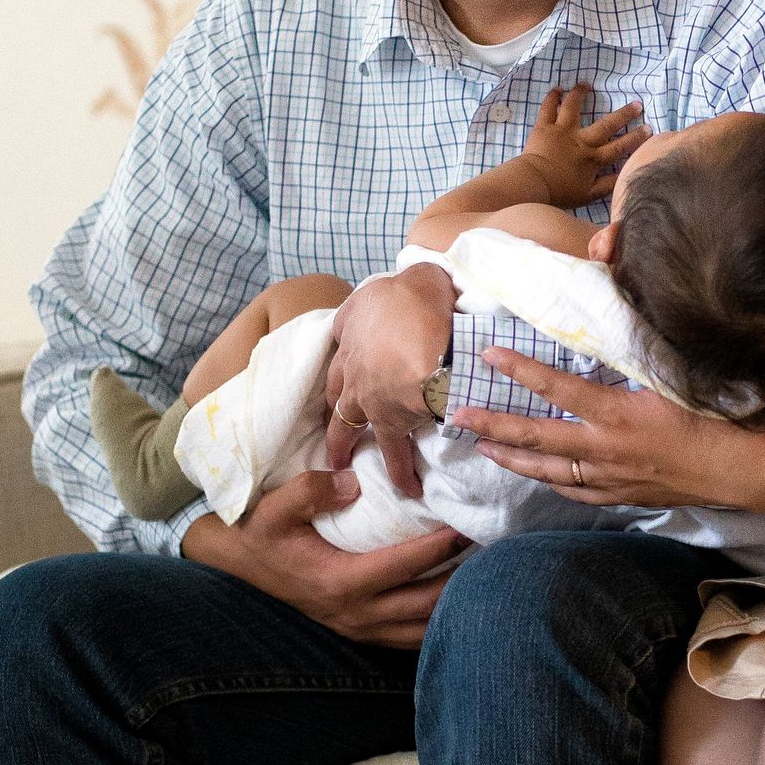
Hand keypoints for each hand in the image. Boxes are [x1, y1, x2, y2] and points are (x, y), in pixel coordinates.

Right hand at [182, 470, 466, 646]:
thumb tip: (351, 482)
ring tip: (488, 579)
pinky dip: (438, 623)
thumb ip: (309, 491)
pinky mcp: (363, 633)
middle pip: (425, 605)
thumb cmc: (263, 532)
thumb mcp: (276, 507)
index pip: (403, 567)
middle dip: (463, 581)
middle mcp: (356, 614)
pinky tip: (462, 603)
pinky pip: (411, 638)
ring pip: (423, 629)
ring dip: (456, 607)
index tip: (468, 528)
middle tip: (495, 553)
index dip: (439, 549)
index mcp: (340, 582)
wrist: (242, 564)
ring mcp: (360, 629)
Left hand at [323, 270, 456, 489]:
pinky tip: (406, 488)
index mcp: (355, 324)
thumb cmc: (420, 299)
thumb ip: (420, 281)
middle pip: (335, 387)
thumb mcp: (420, 276)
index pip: (343, 336)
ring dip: (344, 446)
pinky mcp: (389, 423)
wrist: (425, 336)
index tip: (349, 355)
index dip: (347, 345)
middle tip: (333, 414)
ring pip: (346, 426)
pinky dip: (399, 473)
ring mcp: (366, 397)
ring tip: (343, 464)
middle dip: (332, 403)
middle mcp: (353, 363)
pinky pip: (393, 454)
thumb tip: (431, 283)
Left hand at [453, 346, 741, 509]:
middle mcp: (606, 449)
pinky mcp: (624, 495)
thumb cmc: (716, 416)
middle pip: (538, 438)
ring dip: (514, 459)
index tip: (489, 356)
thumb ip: (637, 354)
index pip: (557, 389)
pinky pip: (578, 491)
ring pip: (550, 471)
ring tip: (485, 447)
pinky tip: (542, 477)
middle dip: (494, 427)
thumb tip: (611, 326)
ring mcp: (612, 477)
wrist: (741, 469)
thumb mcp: (674, 376)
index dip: (521, 371)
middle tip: (459, 418)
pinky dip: (555, 482)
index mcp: (617, 414)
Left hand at [520, 85, 645, 207]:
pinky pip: (548, 107)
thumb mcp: (589, 195)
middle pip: (606, 124)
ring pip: (574, 106)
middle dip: (624, 114)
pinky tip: (558, 89)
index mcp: (593, 158)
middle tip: (637, 104)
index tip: (648, 129)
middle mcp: (581, 140)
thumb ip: (609, 185)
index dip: (635, 138)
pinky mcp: (544, 127)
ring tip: (586, 84)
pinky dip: (553, 97)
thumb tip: (627, 176)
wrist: (532, 184)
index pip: (619, 147)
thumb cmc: (560, 193)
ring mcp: (562, 130)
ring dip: (581, 93)